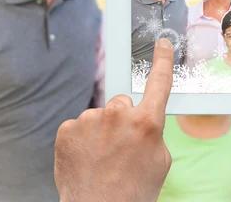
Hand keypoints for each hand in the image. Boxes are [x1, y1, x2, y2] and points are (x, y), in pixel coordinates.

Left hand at [54, 39, 174, 201]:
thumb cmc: (133, 191)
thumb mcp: (160, 161)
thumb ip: (153, 132)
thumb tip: (144, 122)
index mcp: (146, 122)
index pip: (159, 83)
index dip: (163, 60)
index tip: (163, 43)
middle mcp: (117, 115)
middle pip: (123, 104)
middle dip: (124, 119)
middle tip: (121, 147)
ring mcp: (89, 120)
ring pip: (101, 117)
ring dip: (102, 131)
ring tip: (102, 159)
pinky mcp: (67, 129)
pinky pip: (80, 126)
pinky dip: (83, 139)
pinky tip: (87, 158)